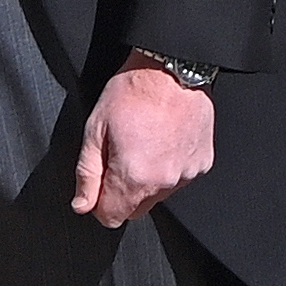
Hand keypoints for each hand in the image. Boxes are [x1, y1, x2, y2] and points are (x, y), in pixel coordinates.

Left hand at [71, 55, 214, 227]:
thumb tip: (82, 204)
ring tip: (147, 142)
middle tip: (123, 154)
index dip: (100, 202)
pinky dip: (172, 165)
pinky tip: (166, 139)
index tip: (102, 180)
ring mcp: (187, 173)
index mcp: (134, 177)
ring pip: (160, 193)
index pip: (111, 217)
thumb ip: (87, 173)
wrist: (174, 68)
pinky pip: (181, 178)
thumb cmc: (135, 91)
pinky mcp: (203, 162)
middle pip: (137, 209)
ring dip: (150, 178)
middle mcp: (164, 181)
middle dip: (125, 191)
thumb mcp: (95, 129)